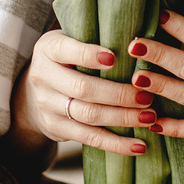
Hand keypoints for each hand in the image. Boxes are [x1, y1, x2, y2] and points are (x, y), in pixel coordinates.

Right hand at [15, 30, 156, 155]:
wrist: (34, 92)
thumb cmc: (67, 59)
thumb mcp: (72, 40)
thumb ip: (95, 38)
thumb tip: (140, 42)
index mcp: (48, 48)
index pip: (66, 50)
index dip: (89, 55)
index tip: (115, 58)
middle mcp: (44, 76)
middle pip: (83, 88)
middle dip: (118, 94)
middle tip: (147, 96)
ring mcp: (48, 105)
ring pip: (88, 115)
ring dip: (122, 118)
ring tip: (149, 117)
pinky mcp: (56, 128)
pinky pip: (89, 138)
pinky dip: (116, 144)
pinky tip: (139, 145)